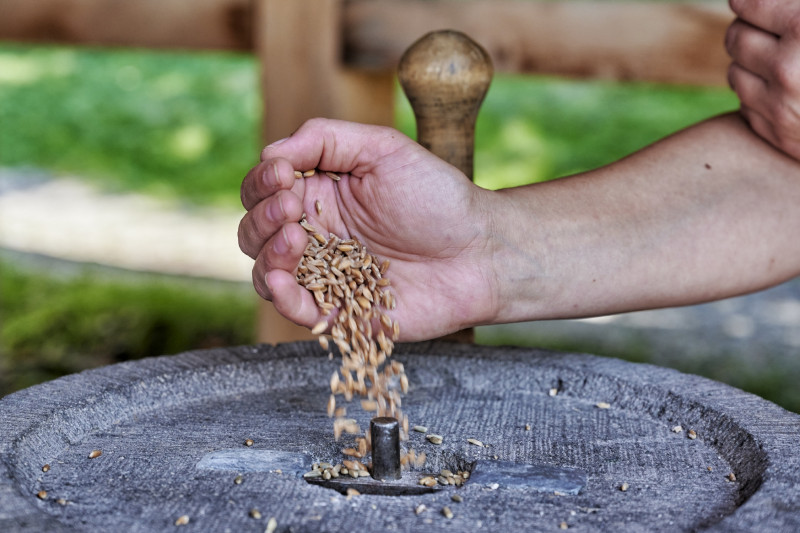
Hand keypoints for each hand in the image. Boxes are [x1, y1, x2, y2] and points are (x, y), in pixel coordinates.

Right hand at [238, 118, 496, 339]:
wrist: (480, 251)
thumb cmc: (437, 196)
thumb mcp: (383, 148)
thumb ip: (324, 139)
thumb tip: (269, 155)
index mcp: (320, 193)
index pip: (264, 189)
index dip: (262, 183)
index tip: (284, 175)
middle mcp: (316, 235)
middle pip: (256, 230)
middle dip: (263, 217)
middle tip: (291, 207)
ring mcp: (325, 275)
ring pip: (266, 271)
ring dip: (268, 253)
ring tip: (296, 238)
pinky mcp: (340, 311)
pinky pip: (297, 310)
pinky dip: (282, 296)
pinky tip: (285, 279)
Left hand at [726, 0, 799, 159]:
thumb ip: (797, 11)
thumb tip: (772, 4)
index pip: (751, 5)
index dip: (748, 2)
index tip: (746, 2)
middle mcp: (788, 70)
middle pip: (737, 38)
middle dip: (745, 28)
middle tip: (758, 26)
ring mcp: (780, 107)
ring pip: (735, 72)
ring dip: (748, 62)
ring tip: (772, 56)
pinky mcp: (778, 134)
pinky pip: (745, 105)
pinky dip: (757, 93)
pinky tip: (781, 87)